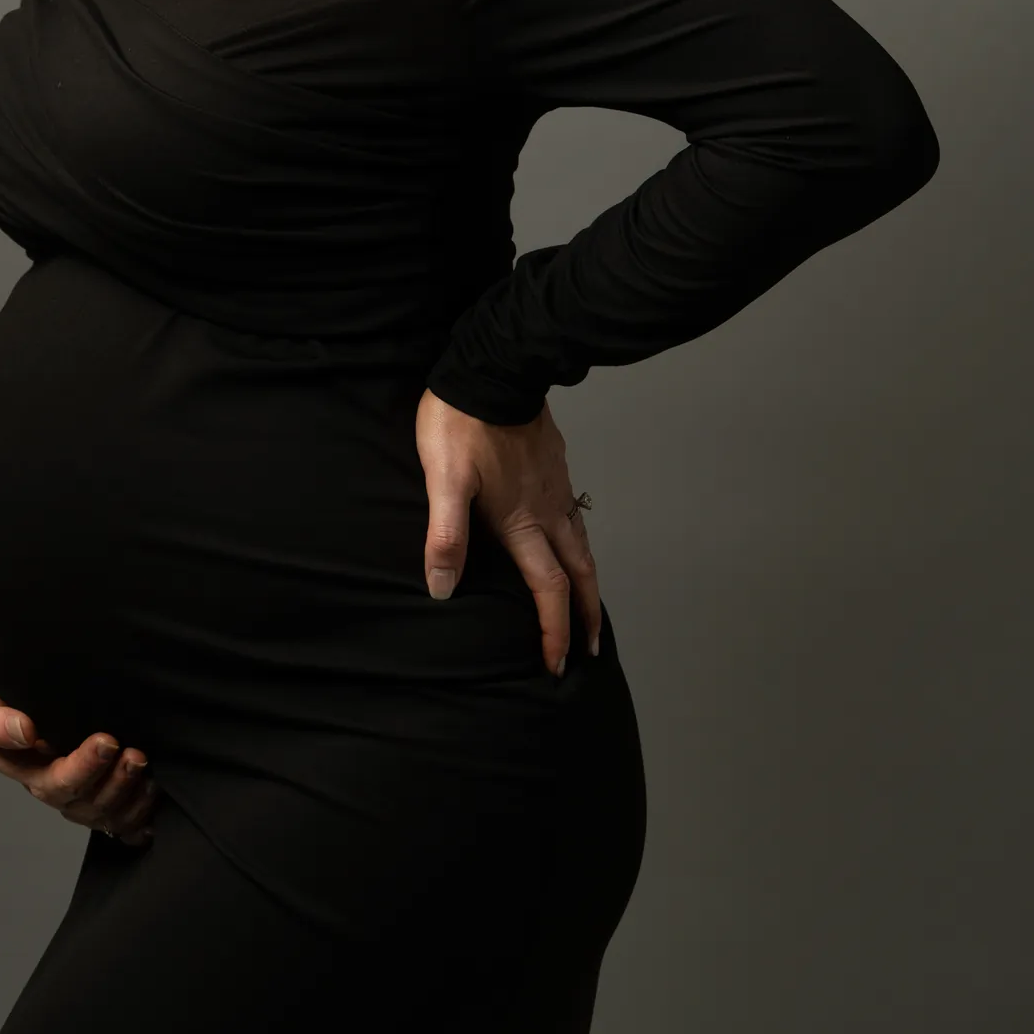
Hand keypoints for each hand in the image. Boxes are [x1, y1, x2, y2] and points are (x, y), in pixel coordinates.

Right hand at [0, 679, 159, 846]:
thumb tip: (26, 732)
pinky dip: (140, 820)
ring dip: (132, 798)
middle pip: (86, 803)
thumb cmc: (0, 698)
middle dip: (115, 783)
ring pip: (108, 815)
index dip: (84, 768)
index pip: (56, 781)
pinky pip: (122, 825)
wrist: (20, 691)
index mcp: (27, 771)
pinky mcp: (103, 796)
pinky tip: (152, 800)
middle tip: (135, 755)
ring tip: (148, 771)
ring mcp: (80, 794)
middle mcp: (55, 788)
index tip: (107, 740)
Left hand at [414, 392, 601, 674]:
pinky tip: (568, 537)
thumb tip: (442, 589)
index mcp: (522, 522)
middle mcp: (548, 509)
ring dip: (587, 580)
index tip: (555, 664)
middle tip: (590, 648)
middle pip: (579, 573)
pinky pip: (574, 515)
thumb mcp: (443, 481)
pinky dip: (579, 542)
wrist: (492, 369)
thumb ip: (445, 535)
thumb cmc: (461, 424)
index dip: (553, 630)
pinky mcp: (554, 464)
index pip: (547, 589)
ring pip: (582, 544)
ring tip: (588, 601)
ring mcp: (556, 486)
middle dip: (585, 615)